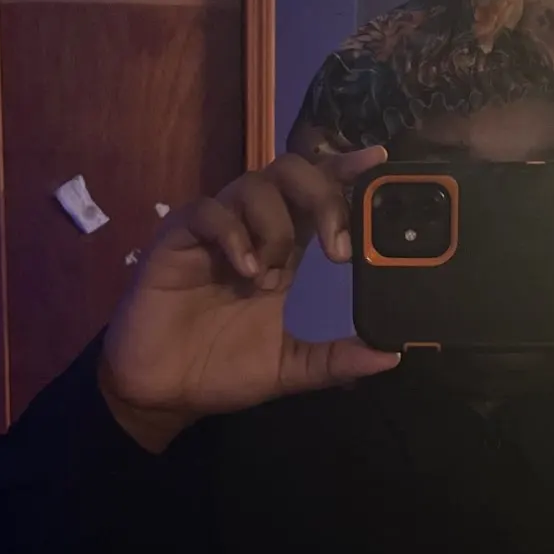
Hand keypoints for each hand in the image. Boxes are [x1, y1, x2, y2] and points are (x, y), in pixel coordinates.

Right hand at [100, 147, 399, 451]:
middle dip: (322, 195)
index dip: (344, 172)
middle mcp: (251, 231)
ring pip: (253, 185)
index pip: (317, 196)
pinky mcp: (176, 240)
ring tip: (269, 276)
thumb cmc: (220, 371)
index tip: (377, 160)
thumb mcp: (289, 367)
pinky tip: (245, 270)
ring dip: (276, 226)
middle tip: (337, 249)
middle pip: (290, 172)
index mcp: (283, 252)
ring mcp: (213, 233)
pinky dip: (233, 233)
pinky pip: (208, 211)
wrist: (162, 394)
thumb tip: (391, 357)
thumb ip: (336, 360)